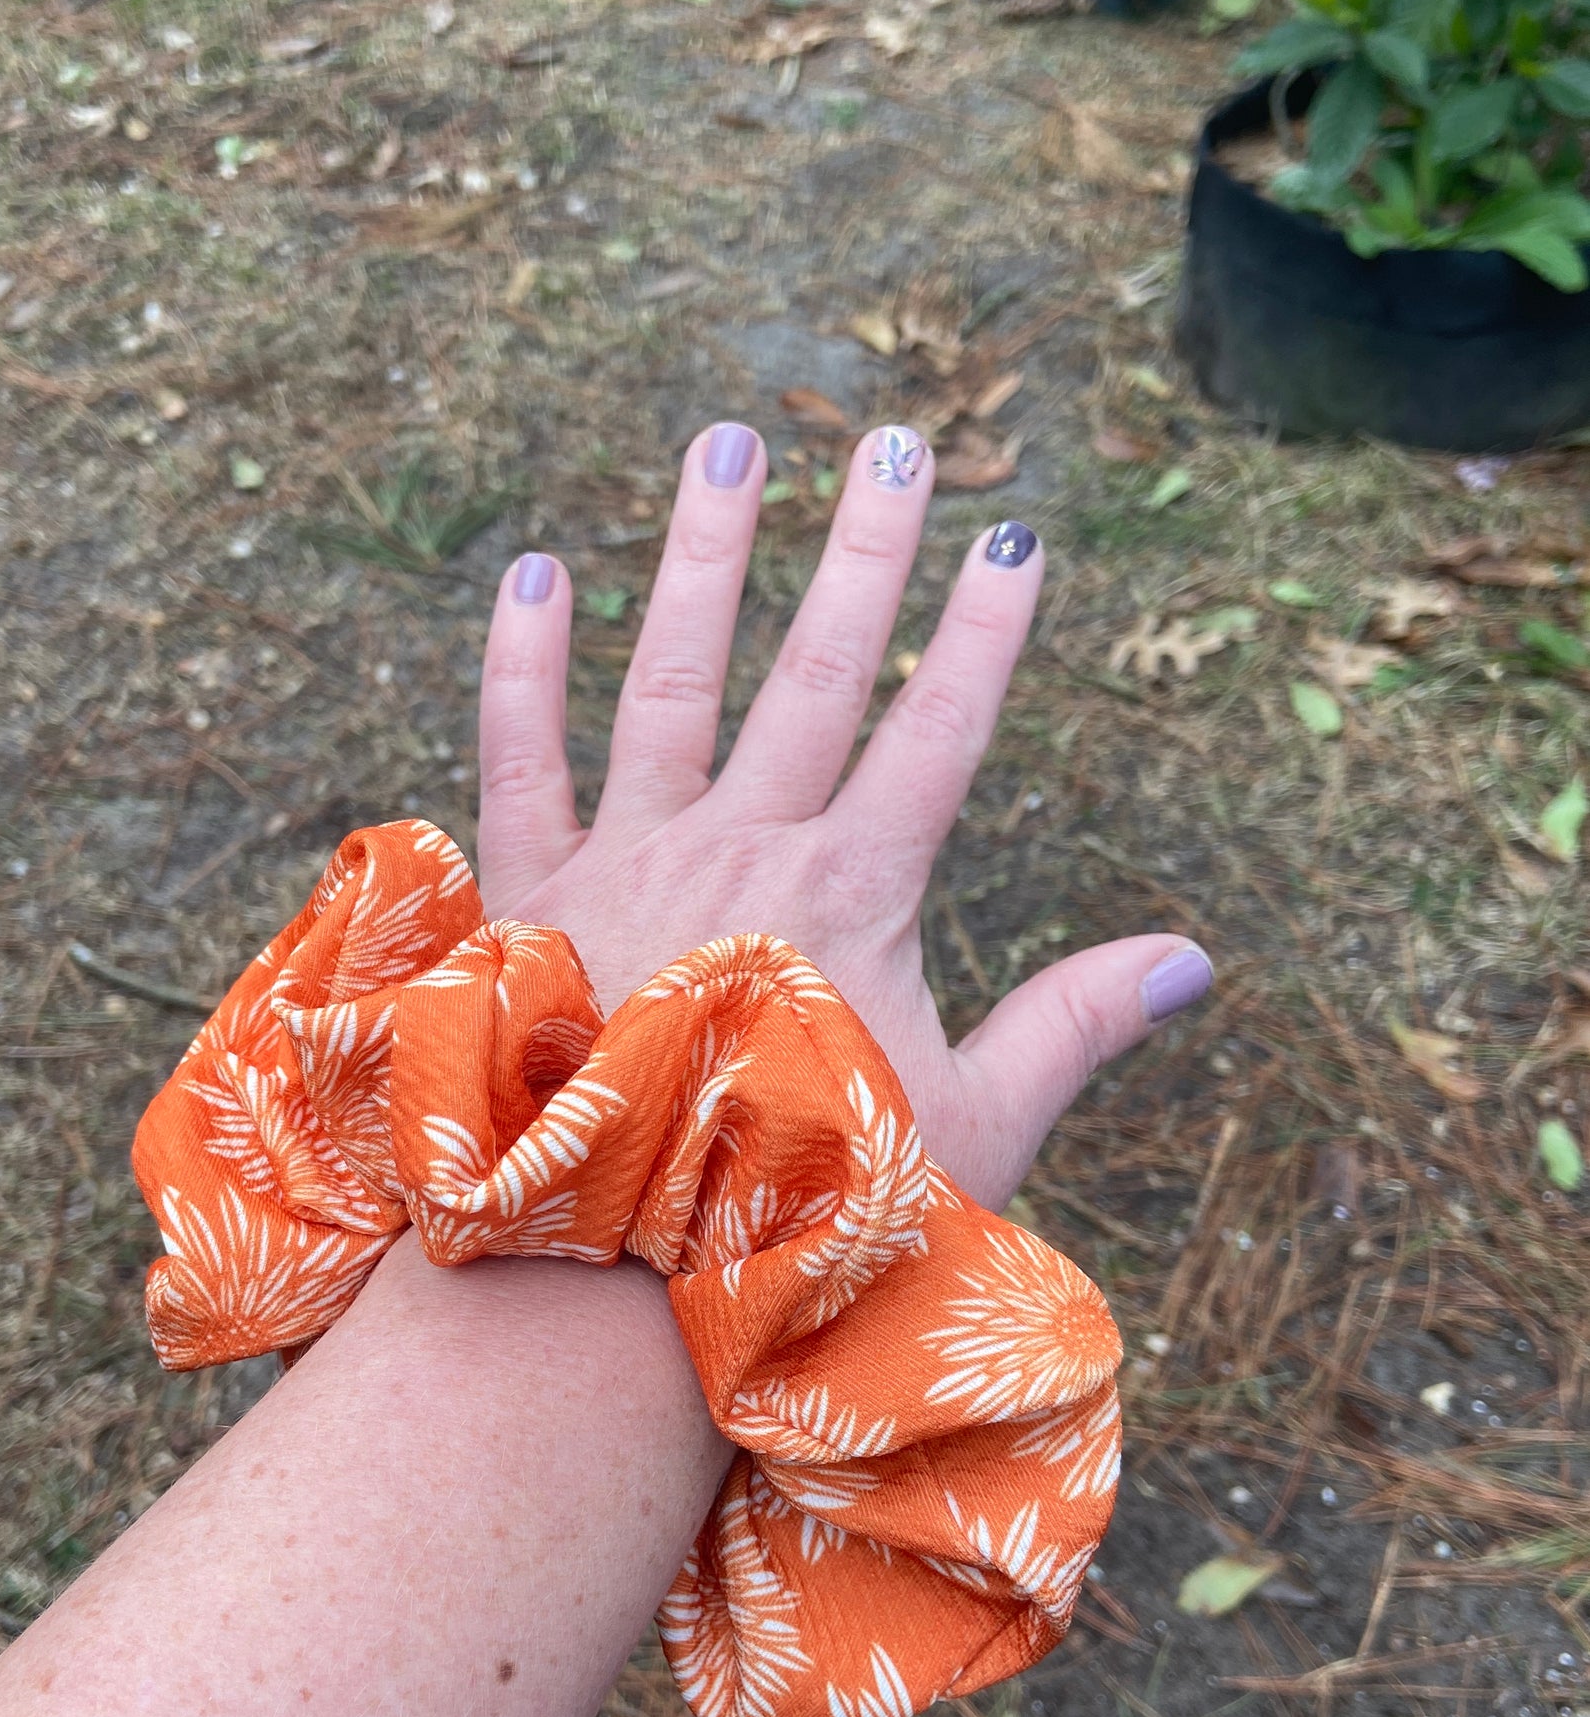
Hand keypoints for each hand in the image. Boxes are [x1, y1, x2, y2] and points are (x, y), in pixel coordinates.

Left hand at [474, 420, 1210, 1211]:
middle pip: (816, 671)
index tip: (1019, 535)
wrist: (607, 1278)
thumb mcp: (971, 1128)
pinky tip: (534, 571)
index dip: (984, 631)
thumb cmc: (802, 1215)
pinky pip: (518, 757)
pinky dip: (521, 667)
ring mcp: (626, 859)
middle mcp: (742, 848)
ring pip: (670, 677)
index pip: (938, 730)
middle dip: (865, 549)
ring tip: (727, 444)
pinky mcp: (525, 894)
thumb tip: (1197, 958)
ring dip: (703, 557)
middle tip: (897, 437)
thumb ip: (1076, 1027)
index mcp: (854, 894)